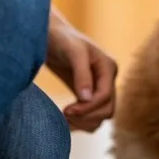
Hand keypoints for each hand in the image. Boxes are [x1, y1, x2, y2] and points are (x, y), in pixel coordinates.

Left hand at [46, 10, 117, 132]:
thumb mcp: (73, 52)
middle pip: (108, 110)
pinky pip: (92, 116)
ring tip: (63, 119)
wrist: (50, 35)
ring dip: (85, 122)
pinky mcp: (89, 93)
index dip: (88, 107)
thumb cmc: (61, 39)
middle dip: (87, 116)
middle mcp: (108, 79)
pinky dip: (81, 122)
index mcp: (108, 67)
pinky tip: (64, 120)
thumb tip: (87, 98)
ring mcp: (100, 87)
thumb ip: (82, 74)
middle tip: (64, 115)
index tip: (65, 110)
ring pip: (102, 116)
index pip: (105, 96)